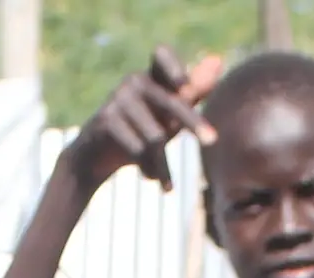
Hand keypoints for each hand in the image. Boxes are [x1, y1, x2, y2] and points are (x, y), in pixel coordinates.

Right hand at [69, 47, 218, 189]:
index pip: (162, 55)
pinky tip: (151, 179)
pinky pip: (137, 149)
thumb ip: (193, 91)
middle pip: (171, 102)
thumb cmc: (140, 131)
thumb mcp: (169, 114)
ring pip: (155, 136)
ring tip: (167, 185)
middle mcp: (133, 81)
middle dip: (193, 123)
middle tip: (212, 141)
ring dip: (163, 165)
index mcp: (151, 76)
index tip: (186, 86)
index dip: (174, 66)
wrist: (95, 156)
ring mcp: (117, 99)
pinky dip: (149, 169)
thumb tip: (218, 60)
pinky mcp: (105, 120)